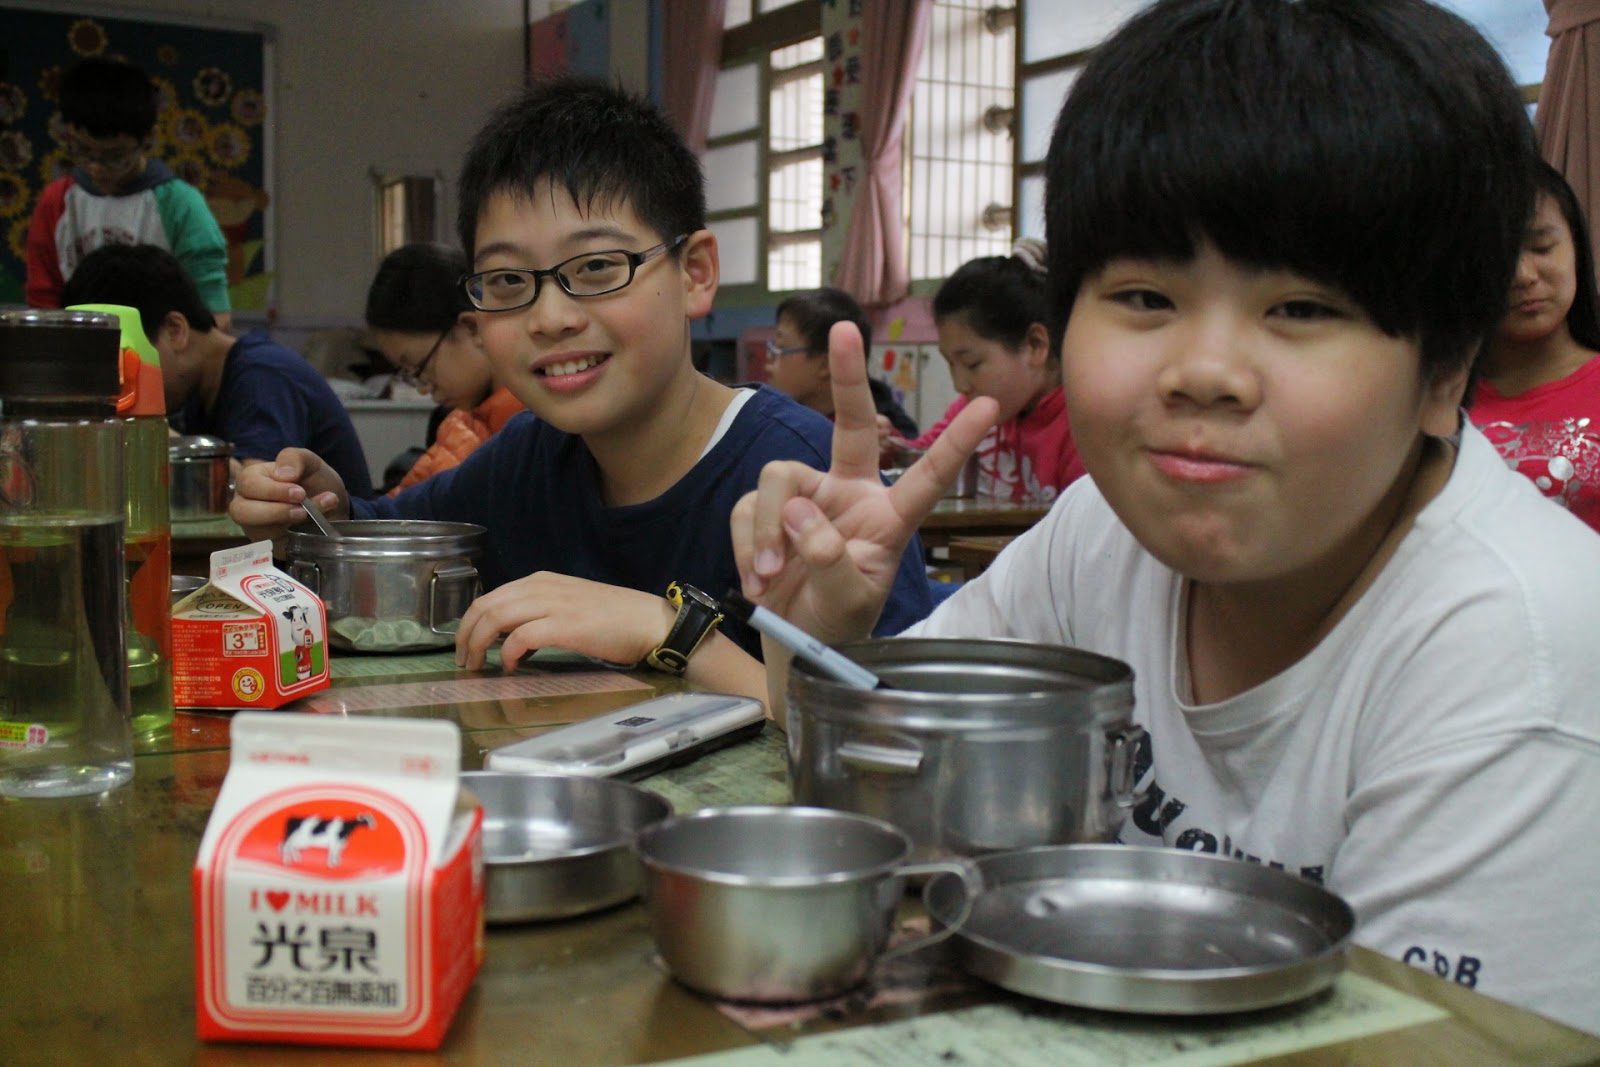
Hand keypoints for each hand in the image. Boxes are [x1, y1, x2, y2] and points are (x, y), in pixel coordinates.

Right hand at [228, 448, 349, 551]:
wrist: (334, 506)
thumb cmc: (314, 481)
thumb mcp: (309, 462)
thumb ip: (294, 459)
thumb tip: (282, 474)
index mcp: (253, 479)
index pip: (247, 484)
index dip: (272, 490)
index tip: (300, 493)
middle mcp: (247, 504)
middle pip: (241, 512)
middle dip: (274, 511)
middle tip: (301, 510)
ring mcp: (256, 527)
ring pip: (255, 531)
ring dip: (284, 525)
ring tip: (307, 517)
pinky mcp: (270, 545)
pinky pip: (271, 548)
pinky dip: (292, 540)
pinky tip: (309, 530)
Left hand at [454, 571, 675, 671]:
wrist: (650, 622)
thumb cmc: (614, 619)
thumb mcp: (569, 605)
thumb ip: (540, 614)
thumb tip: (512, 640)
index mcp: (541, 581)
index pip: (490, 596)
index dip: (470, 622)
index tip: (466, 645)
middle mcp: (542, 587)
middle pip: (485, 605)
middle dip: (465, 634)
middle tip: (463, 660)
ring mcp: (553, 604)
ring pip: (496, 617)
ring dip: (479, 644)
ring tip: (477, 666)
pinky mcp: (565, 625)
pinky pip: (520, 636)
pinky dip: (508, 653)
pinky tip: (510, 668)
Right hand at [731, 322, 996, 642]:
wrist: (793, 646)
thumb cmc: (836, 623)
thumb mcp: (847, 600)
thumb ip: (829, 558)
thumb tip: (799, 511)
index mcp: (888, 516)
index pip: (928, 476)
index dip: (957, 442)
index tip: (990, 405)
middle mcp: (849, 494)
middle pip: (851, 424)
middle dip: (848, 375)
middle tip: (845, 328)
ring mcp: (805, 499)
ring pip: (779, 479)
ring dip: (766, 528)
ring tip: (766, 575)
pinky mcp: (765, 512)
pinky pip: (747, 511)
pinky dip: (745, 544)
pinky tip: (755, 579)